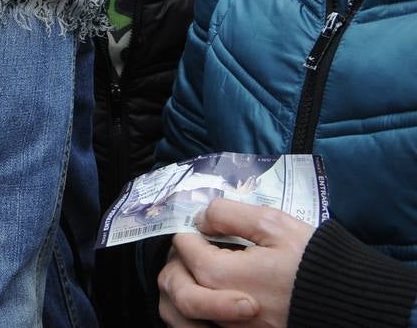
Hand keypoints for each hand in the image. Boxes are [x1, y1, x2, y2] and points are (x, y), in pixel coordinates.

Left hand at [158, 198, 314, 327]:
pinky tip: (209, 298)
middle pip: (175, 284)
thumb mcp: (275, 225)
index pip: (184, 249)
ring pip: (182, 313)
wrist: (354, 305)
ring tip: (195, 273)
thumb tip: (202, 217)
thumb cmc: (316, 264)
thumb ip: (230, 214)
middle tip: (194, 248)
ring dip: (182, 289)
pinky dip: (196, 315)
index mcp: (222, 276)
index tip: (200, 226)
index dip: (189, 232)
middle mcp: (220, 310)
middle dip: (178, 262)